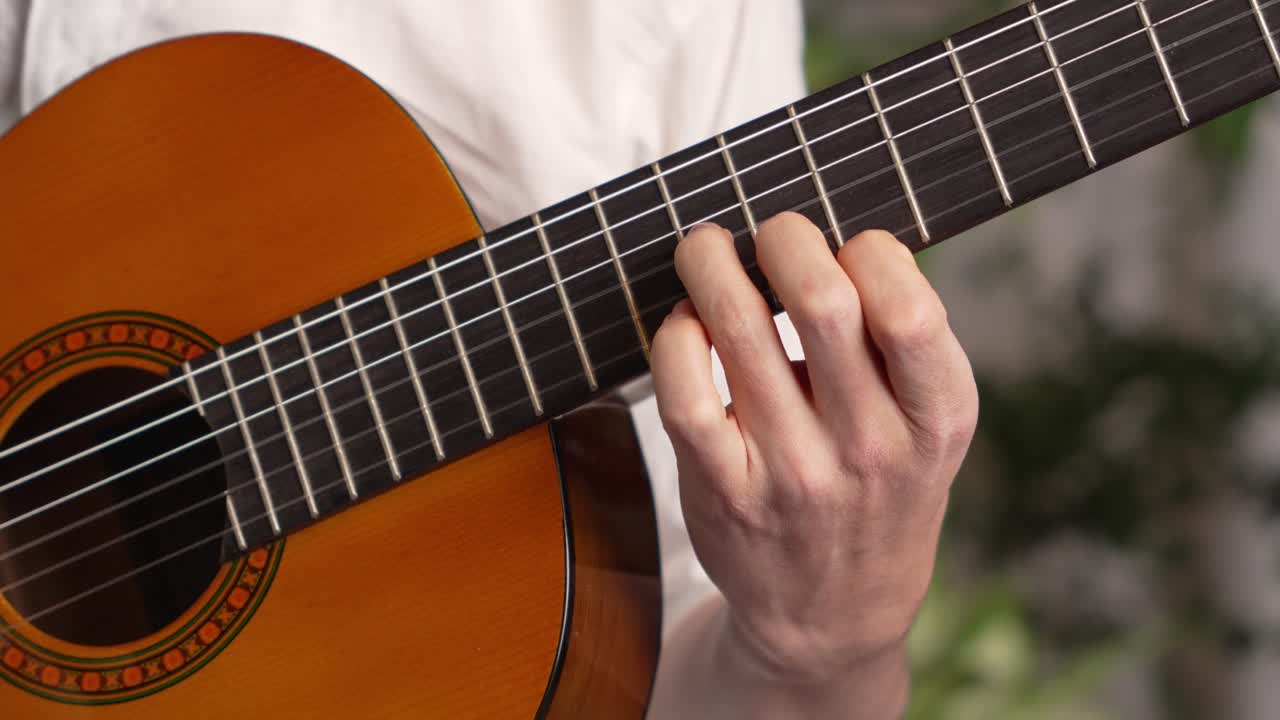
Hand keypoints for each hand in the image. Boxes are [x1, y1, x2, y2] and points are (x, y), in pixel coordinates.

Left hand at [651, 213, 977, 683]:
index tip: (845, 249)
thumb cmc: (881, 491)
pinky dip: (675, 334)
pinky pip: (683, 389)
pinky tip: (687, 322)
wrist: (832, 615)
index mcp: (936, 419)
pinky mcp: (723, 491)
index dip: (869, 252)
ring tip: (706, 249)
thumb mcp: (930, 430)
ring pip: (737, 329)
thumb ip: (904, 344)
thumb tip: (831, 236)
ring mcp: (791, 473)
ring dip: (710, 263)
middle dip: (782, 237)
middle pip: (819, 301)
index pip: (908, 308)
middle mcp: (869, 448)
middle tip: (769, 234)